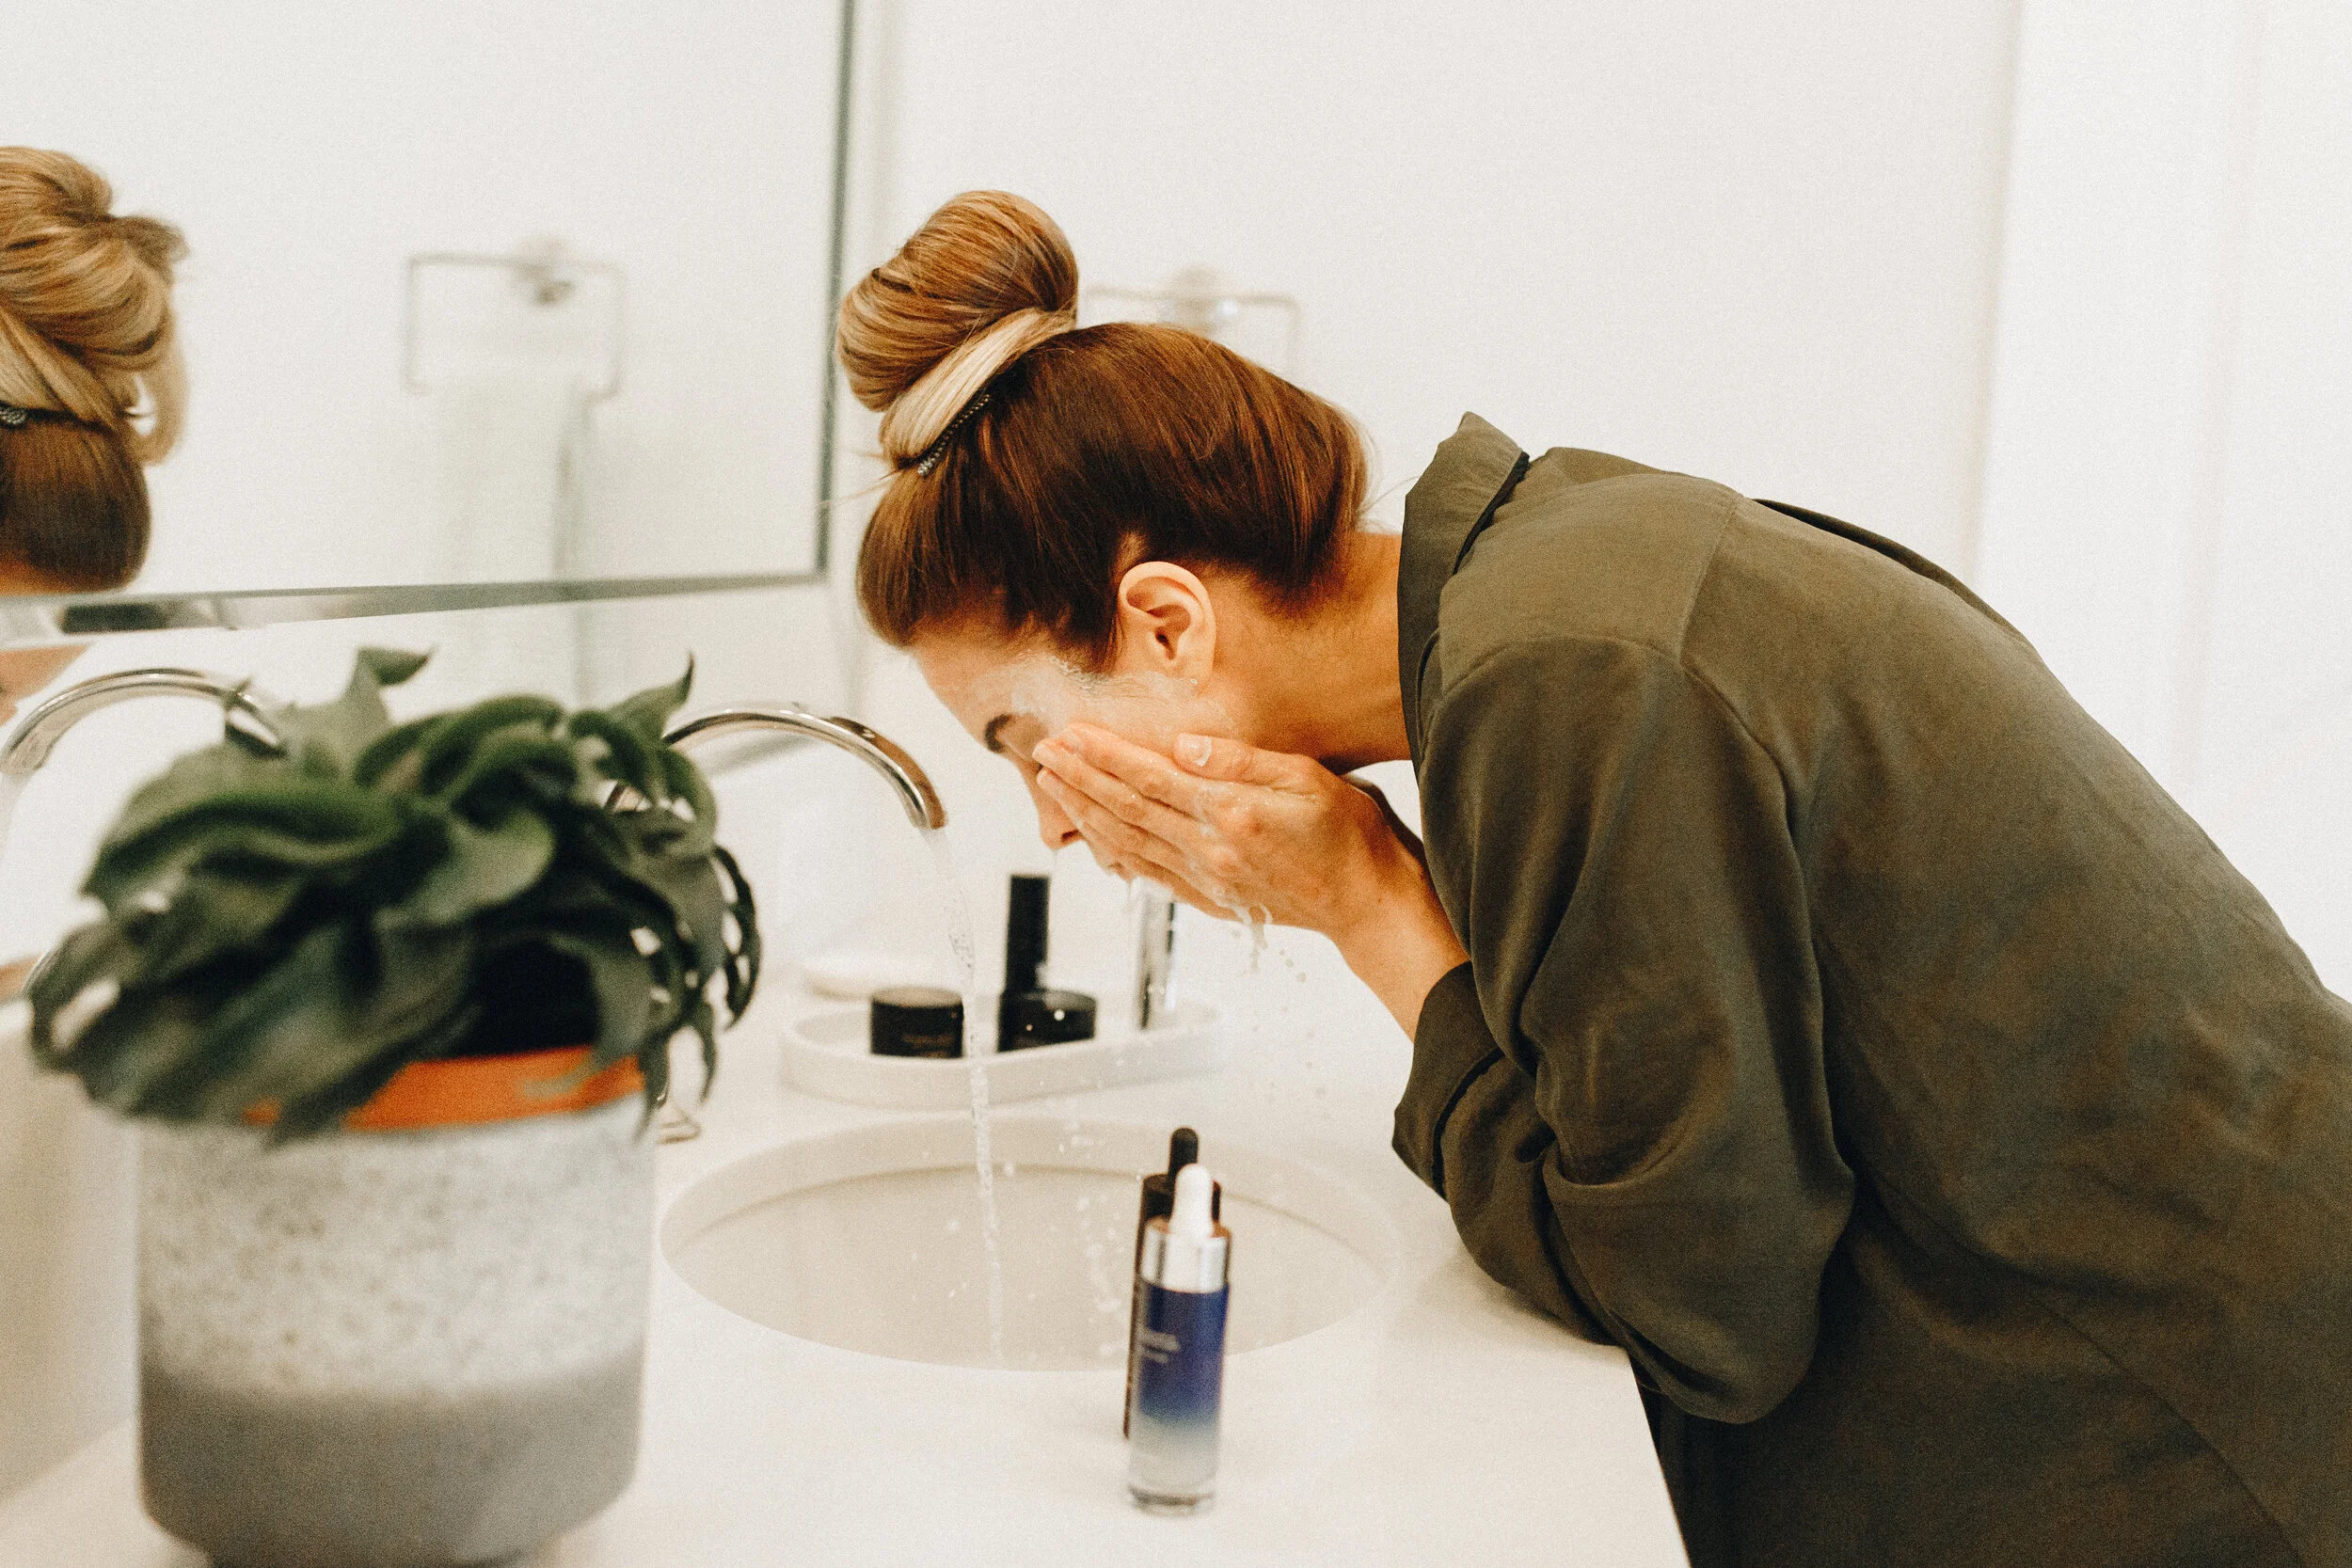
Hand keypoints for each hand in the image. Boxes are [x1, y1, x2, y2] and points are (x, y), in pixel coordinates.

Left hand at [1031, 724, 1467, 1031]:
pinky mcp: (1212, 897)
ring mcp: (1207, 879)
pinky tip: (1095, 837)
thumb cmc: (1349, 836)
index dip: (1105, 755)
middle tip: (1042, 752)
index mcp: (1231, 814)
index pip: (1150, 777)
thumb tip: (1182, 746)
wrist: (1368, 903)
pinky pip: (1149, 872)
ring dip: (1085, 813)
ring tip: (1053, 786)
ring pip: (1128, 843)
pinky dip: (1114, 852)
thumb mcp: (1306, 779)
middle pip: (1127, 809)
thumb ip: (1240, 761)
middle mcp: (1210, 850)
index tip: (1070, 734)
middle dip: (1079, 779)